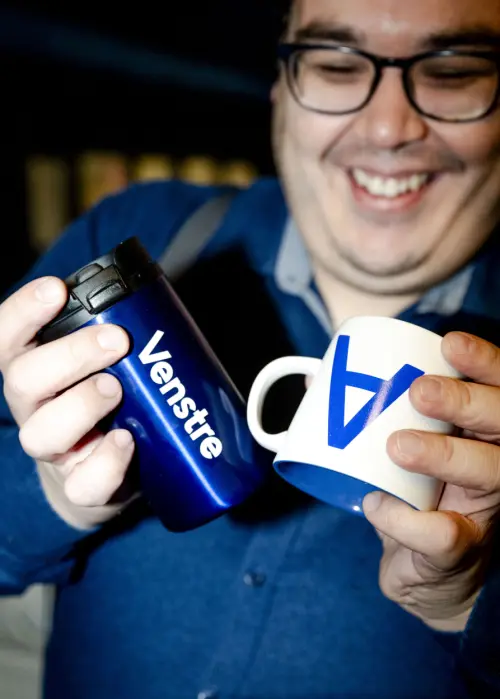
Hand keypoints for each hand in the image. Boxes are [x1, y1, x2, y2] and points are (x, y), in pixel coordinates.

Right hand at [0, 276, 134, 528]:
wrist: (104, 474)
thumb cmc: (110, 402)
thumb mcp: (103, 364)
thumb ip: (116, 335)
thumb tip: (160, 305)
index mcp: (35, 368)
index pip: (7, 336)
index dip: (24, 311)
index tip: (57, 290)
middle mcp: (34, 408)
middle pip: (23, 379)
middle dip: (70, 355)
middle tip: (117, 339)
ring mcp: (54, 451)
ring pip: (42, 432)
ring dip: (81, 405)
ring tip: (117, 389)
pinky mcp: (79, 488)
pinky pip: (83, 483)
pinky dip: (106, 462)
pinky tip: (126, 440)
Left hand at [363, 331, 499, 630]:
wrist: (424, 573)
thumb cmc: (412, 496)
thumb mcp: (396, 448)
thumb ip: (368, 415)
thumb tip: (315, 378)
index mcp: (480, 431)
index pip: (498, 388)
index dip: (484, 362)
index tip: (450, 344)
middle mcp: (494, 463)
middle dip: (466, 401)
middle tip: (421, 392)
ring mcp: (483, 508)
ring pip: (489, 474)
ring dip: (443, 455)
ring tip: (398, 446)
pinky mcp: (459, 549)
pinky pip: (441, 533)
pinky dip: (402, 518)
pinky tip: (375, 505)